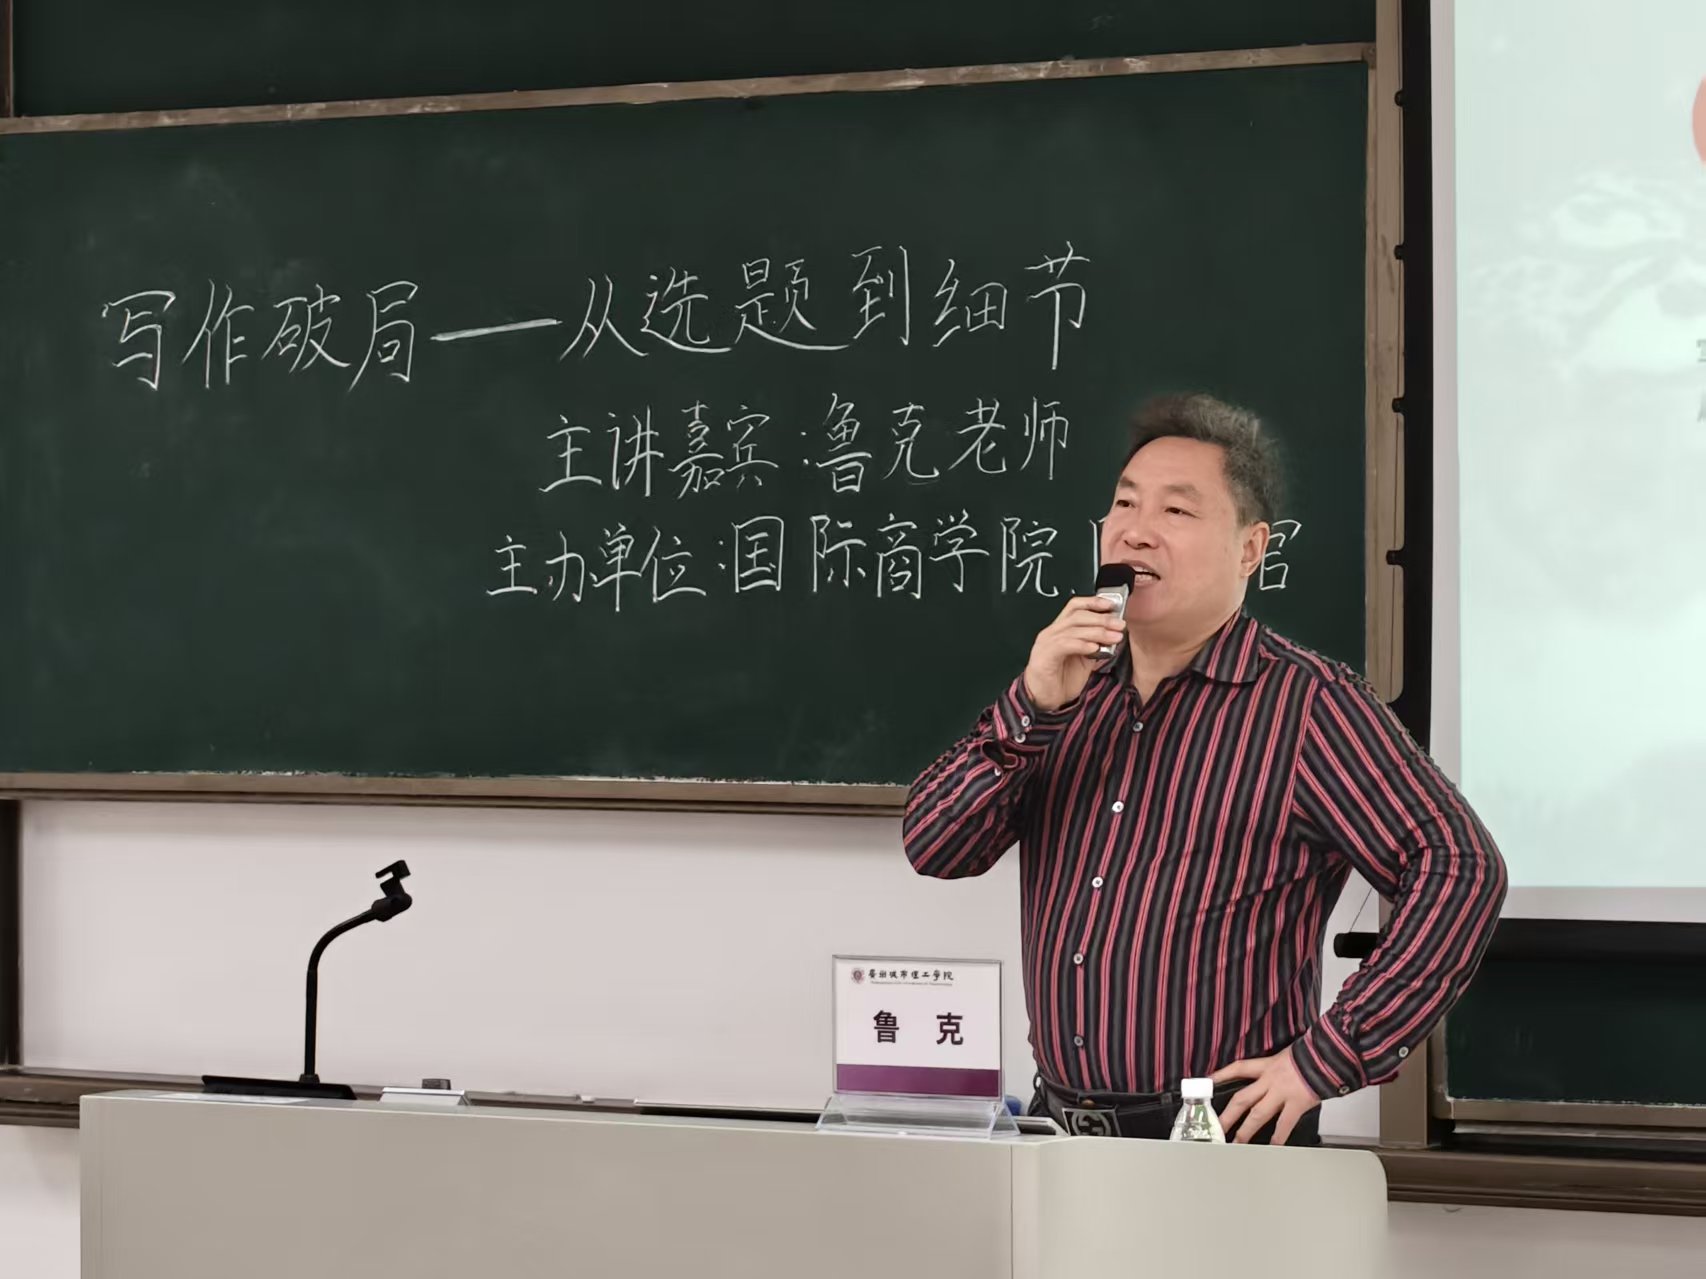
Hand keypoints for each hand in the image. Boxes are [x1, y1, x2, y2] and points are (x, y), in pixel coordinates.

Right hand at [1022, 596, 1125, 712]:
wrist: (1042, 700)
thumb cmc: (1060, 680)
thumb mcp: (1083, 660)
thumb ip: (1094, 646)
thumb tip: (1113, 635)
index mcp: (1059, 630)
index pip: (1075, 607)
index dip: (1094, 602)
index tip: (1113, 605)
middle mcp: (1051, 633)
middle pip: (1077, 615)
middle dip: (1102, 618)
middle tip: (1119, 624)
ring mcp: (1046, 644)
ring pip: (1074, 629)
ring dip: (1098, 632)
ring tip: (1115, 637)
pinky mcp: (1045, 656)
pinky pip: (1065, 645)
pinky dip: (1082, 644)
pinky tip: (1095, 648)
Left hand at [1211, 1047, 1321, 1144]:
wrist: (1328, 1056)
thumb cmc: (1310, 1055)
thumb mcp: (1287, 1056)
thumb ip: (1276, 1067)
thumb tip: (1271, 1076)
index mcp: (1266, 1066)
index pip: (1238, 1069)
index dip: (1222, 1075)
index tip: (1209, 1083)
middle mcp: (1270, 1080)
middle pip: (1241, 1099)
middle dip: (1227, 1115)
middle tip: (1216, 1127)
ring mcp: (1282, 1093)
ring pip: (1257, 1114)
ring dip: (1245, 1131)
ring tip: (1236, 1143)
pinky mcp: (1296, 1104)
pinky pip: (1283, 1124)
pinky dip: (1278, 1138)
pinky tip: (1272, 1147)